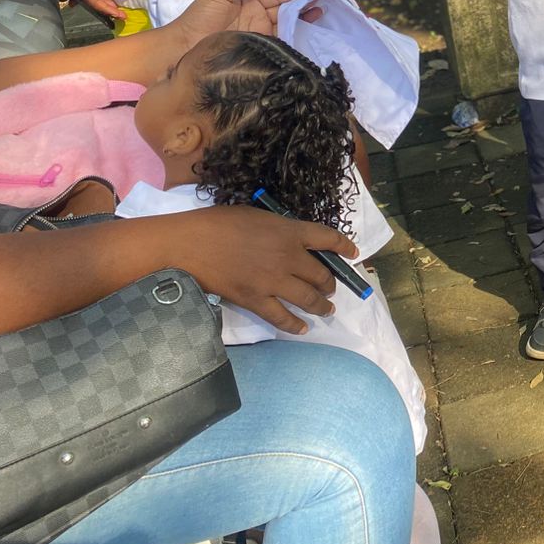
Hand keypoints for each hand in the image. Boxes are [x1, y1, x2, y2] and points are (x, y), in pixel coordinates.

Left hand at [170, 0, 324, 46]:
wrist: (184, 45)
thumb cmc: (198, 17)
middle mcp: (257, 13)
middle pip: (286, 7)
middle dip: (305, 2)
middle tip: (324, 0)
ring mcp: (259, 31)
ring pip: (286, 22)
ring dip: (303, 17)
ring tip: (320, 13)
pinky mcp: (258, 45)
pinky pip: (278, 39)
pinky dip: (292, 35)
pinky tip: (304, 32)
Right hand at [178, 206, 358, 334]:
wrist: (189, 244)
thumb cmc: (219, 223)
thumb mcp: (259, 216)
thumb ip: (281, 229)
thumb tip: (292, 240)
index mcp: (290, 231)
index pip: (328, 238)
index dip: (345, 247)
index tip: (354, 254)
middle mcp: (288, 257)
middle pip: (321, 274)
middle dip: (330, 283)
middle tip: (330, 288)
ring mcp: (273, 281)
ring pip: (308, 299)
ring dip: (322, 306)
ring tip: (327, 309)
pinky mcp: (255, 300)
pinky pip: (282, 317)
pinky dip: (295, 324)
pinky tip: (302, 328)